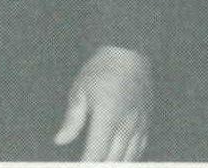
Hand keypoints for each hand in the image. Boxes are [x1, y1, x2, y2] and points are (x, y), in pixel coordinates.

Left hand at [54, 46, 151, 161]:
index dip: (86, 165)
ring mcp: (139, 124)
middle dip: (99, 166)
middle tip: (88, 165)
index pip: (96, 154)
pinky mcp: (147, 121)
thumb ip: (72, 119)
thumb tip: (60, 140)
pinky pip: (140, 148)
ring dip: (114, 164)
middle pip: (113, 160)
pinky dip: (129, 159)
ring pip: (129, 158)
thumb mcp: (80, 89)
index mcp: (108, 116)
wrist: (129, 51)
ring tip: (101, 164)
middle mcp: (126, 124)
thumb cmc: (102, 69)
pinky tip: (120, 160)